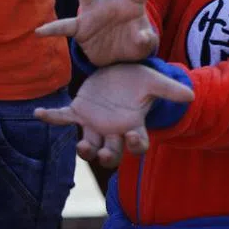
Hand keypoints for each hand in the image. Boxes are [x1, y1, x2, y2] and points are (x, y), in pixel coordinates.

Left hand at [34, 62, 193, 167]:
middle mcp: (112, 131)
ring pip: (88, 144)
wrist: (120, 72)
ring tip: (81, 146)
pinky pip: (63, 117)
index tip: (134, 138)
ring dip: (84, 149)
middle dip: (108, 156)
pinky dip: (51, 116)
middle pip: (111, 152)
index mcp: (132, 126)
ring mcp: (94, 124)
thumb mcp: (153, 82)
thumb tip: (190, 95)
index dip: (136, 145)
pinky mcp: (79, 111)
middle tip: (104, 154)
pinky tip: (38, 112)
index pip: (137, 144)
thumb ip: (169, 90)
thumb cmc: (138, 81)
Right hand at [36, 0, 158, 64]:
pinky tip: (39, 31)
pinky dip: (52, 29)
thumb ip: (146, 40)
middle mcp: (111, 0)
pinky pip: (65, 26)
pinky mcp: (80, 27)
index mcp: (131, 2)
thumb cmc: (136, 42)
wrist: (119, 56)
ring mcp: (93, 11)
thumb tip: (142, 37)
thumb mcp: (145, 43)